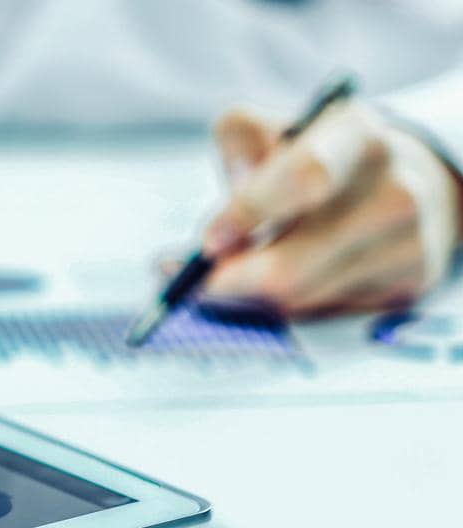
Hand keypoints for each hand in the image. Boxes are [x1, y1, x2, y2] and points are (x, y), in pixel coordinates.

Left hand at [199, 102, 462, 316]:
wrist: (410, 182)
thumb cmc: (321, 158)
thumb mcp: (276, 130)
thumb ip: (238, 145)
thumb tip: (222, 216)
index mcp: (356, 136)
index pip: (304, 176)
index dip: (248, 213)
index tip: (208, 242)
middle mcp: (394, 188)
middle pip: (291, 265)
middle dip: (231, 279)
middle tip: (201, 281)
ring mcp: (407, 242)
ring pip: (299, 297)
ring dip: (254, 294)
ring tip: (238, 274)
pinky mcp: (408, 285)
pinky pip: (323, 313)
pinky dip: (289, 305)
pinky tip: (283, 283)